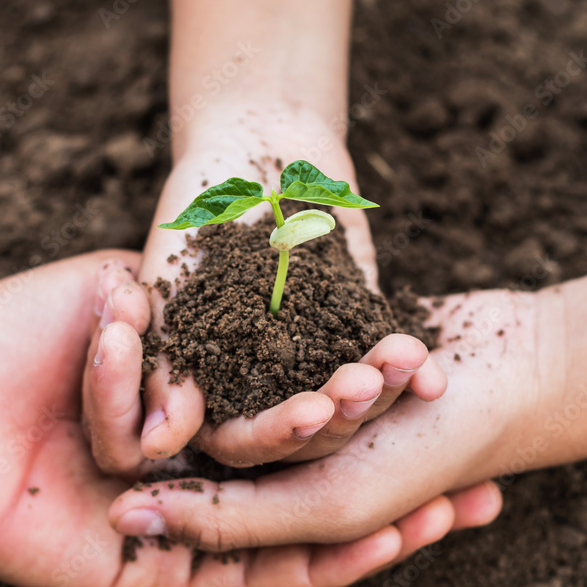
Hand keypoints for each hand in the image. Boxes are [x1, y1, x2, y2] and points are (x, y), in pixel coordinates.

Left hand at [0, 251, 494, 586]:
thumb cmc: (24, 335)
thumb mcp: (128, 296)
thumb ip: (189, 301)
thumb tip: (262, 287)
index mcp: (200, 411)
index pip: (310, 416)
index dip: (381, 405)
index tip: (449, 387)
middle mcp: (204, 472)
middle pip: (322, 479)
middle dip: (403, 477)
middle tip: (486, 471)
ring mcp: (187, 525)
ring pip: (304, 532)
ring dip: (383, 521)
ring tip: (464, 506)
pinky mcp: (157, 571)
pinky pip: (254, 571)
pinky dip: (322, 560)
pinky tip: (388, 538)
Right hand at [93, 105, 445, 473]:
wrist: (258, 140)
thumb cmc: (201, 203)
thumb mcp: (177, 277)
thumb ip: (167, 361)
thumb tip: (154, 447)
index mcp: (211, 387)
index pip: (238, 440)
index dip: (274, 434)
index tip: (312, 413)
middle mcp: (262, 388)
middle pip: (304, 434)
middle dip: (339, 413)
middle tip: (363, 387)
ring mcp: (315, 362)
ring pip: (351, 404)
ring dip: (379, 393)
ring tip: (404, 363)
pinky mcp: (358, 333)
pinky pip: (385, 366)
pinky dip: (410, 373)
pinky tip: (432, 377)